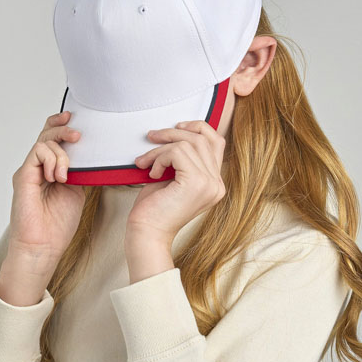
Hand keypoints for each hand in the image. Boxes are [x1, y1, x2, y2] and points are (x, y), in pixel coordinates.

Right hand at [8, 110, 84, 266]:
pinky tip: (57, 177)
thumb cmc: (58, 224)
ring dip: (61, 153)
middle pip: (46, 134)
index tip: (73, 118)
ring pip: (44, 142)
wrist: (44, 246)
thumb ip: (81, 172)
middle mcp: (38, 167)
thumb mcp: (78, 191)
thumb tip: (93, 157)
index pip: (53, 139)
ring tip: (66, 175)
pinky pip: (38, 153)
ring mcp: (30, 170)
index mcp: (50, 169)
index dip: (61, 125)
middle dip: (63, 128)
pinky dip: (52, 160)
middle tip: (77, 135)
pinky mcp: (23, 175)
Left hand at [127, 120, 225, 247]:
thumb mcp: (172, 178)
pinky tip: (152, 172)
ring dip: (160, 148)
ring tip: (146, 161)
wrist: (147, 234)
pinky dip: (159, 157)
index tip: (176, 127)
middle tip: (151, 136)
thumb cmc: (154, 208)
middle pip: (202, 138)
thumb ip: (182, 159)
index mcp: (214, 183)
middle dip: (173, 132)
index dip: (197, 128)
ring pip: (187, 143)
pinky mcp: (196, 183)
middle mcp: (217, 184)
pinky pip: (177, 152)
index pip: (216, 142)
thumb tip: (177, 131)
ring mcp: (209, 184)